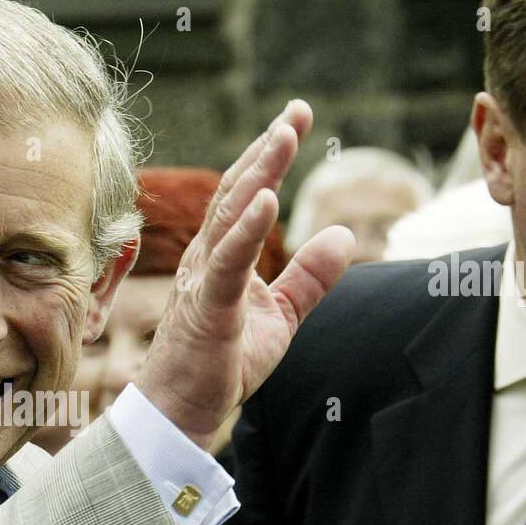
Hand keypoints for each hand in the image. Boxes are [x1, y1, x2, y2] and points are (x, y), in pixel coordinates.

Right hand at [136, 100, 355, 450]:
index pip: (246, 195)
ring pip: (230, 216)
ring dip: (258, 174)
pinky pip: (228, 263)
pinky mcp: (208, 308)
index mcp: (221, 257)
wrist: (181, 411)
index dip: (270, 155)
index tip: (296, 118)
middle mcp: (206, 258)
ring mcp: (203, 280)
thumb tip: (344, 236)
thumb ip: (309, 278)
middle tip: (296, 112)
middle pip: (237, 193)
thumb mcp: (280, 317)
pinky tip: (267, 200)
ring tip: (284, 136)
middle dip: (267, 150)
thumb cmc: (220, 363)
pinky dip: (247, 230)